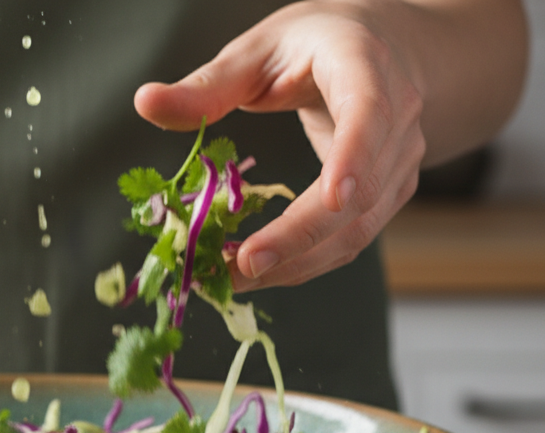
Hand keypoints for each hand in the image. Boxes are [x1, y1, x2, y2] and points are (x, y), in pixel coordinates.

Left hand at [135, 1, 429, 291]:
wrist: (387, 50)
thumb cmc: (315, 45)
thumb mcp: (257, 49)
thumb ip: (208, 84)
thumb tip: (145, 102)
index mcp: (364, 66)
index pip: (370, 112)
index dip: (354, 155)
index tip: (333, 196)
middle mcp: (397, 119)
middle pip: (361, 191)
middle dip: (301, 236)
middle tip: (243, 265)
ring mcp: (399, 162)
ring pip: (358, 228)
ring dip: (298, 262)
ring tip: (235, 276)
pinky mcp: (388, 195)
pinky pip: (351, 239)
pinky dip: (305, 262)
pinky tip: (260, 270)